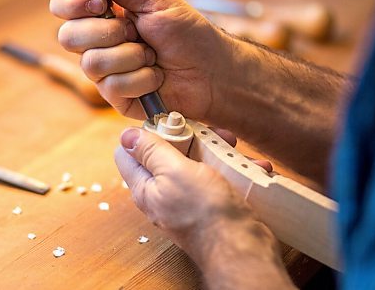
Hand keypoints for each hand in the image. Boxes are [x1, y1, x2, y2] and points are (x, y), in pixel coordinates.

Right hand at [50, 0, 232, 121]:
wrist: (211, 71)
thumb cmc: (188, 33)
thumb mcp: (156, 0)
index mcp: (105, 14)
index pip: (64, 5)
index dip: (74, 4)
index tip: (101, 4)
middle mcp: (99, 42)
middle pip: (68, 37)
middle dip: (107, 32)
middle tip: (136, 32)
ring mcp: (106, 72)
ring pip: (91, 63)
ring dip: (130, 57)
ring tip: (152, 57)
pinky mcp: (116, 96)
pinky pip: (112, 86)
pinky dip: (141, 79)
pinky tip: (156, 77)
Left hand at [115, 128, 294, 288]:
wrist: (241, 249)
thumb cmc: (206, 212)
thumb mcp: (175, 171)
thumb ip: (151, 151)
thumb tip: (125, 135)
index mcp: (145, 188)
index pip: (127, 153)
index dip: (144, 135)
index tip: (168, 125)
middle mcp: (161, 195)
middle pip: (164, 155)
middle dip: (188, 140)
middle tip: (210, 134)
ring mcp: (185, 202)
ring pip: (194, 165)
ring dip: (214, 153)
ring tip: (233, 148)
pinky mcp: (208, 206)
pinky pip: (215, 180)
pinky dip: (230, 170)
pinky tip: (248, 168)